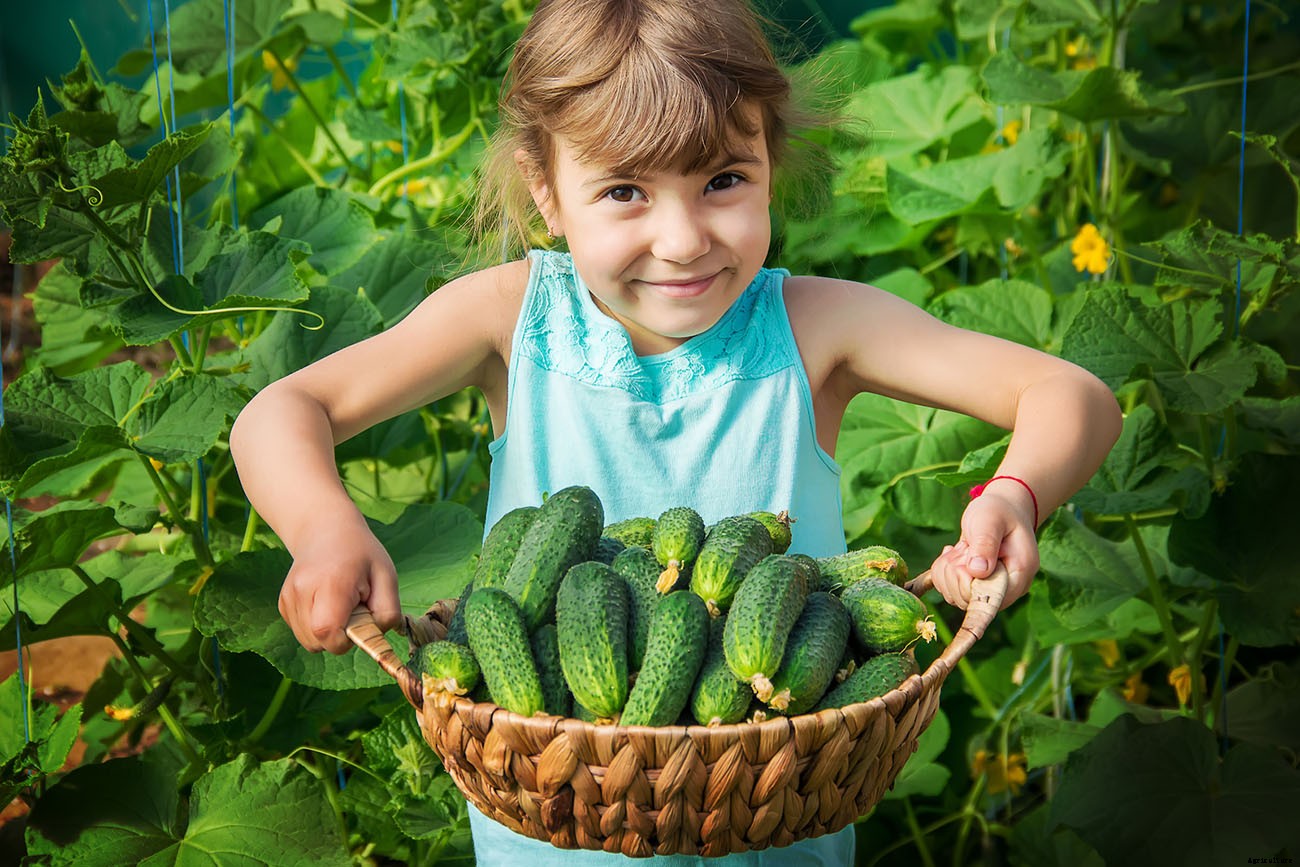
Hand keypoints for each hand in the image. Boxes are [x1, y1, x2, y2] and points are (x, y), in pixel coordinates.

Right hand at [278, 520, 400, 653]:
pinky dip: (317, 626)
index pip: (328, 633)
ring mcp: (288, 598)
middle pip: (317, 643)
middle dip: (339, 636)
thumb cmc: (360, 553)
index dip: (347, 640)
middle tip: (353, 608)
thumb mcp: (387, 576)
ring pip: (308, 642)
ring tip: (340, 603)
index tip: (360, 620)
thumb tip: (375, 637)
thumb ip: (387, 611)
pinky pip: (302, 632)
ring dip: (328, 632)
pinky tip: (326, 602)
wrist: (324, 529)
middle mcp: (302, 591)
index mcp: (330, 584)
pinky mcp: (283, 603)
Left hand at [927, 481, 1038, 610]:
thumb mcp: (990, 520)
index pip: (990, 598)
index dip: (968, 582)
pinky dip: (943, 572)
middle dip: (955, 572)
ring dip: (948, 570)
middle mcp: (1008, 589)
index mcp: (1019, 574)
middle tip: (965, 547)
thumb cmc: (998, 512)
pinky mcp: (976, 589)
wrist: (1000, 511)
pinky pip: (949, 591)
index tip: (966, 553)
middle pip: (968, 600)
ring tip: (962, 548)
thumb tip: (976, 572)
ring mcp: (991, 590)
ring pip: (955, 596)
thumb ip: (985, 543)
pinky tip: (955, 554)